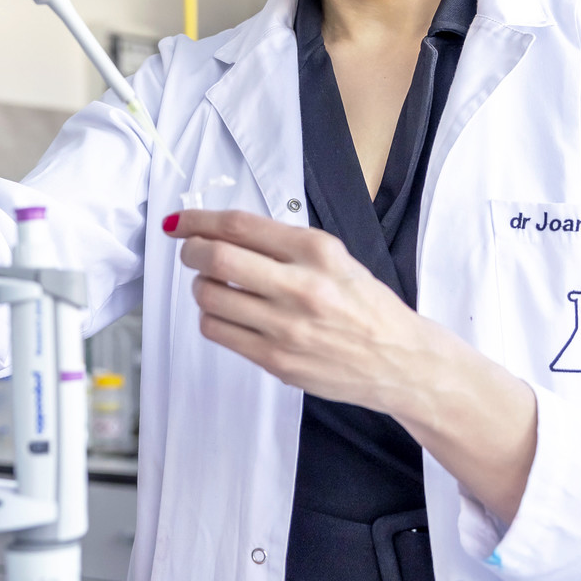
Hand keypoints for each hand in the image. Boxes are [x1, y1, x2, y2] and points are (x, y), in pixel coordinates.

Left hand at [169, 209, 431, 412]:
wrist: (399, 360)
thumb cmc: (366, 306)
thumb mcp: (335, 258)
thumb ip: (283, 244)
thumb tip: (223, 231)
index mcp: (317, 251)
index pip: (239, 226)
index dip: (198, 219)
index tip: (180, 221)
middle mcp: (301, 286)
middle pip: (217, 256)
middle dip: (191, 250)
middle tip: (191, 251)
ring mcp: (287, 327)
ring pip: (210, 295)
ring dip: (201, 285)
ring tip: (215, 284)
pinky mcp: (277, 360)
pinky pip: (218, 331)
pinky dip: (211, 316)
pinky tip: (227, 313)